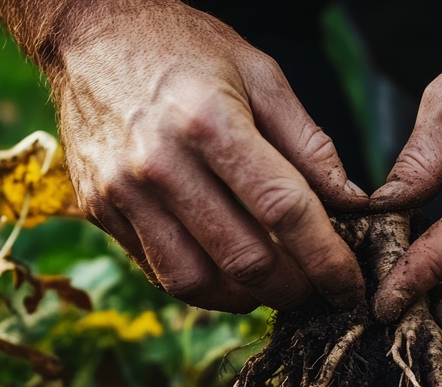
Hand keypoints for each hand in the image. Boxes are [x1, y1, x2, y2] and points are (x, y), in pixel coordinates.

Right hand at [52, 2, 366, 312]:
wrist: (91, 34)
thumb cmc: (185, 48)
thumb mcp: (260, 74)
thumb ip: (308, 142)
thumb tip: (350, 202)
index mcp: (210, 122)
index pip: (284, 210)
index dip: (326, 257)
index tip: (349, 283)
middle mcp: (162, 163)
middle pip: (244, 258)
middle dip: (294, 287)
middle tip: (317, 288)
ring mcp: (124, 192)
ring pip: (198, 281)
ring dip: (247, 297)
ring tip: (274, 284)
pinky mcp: (100, 210)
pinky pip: (159, 272)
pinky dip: (204, 285)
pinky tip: (229, 271)